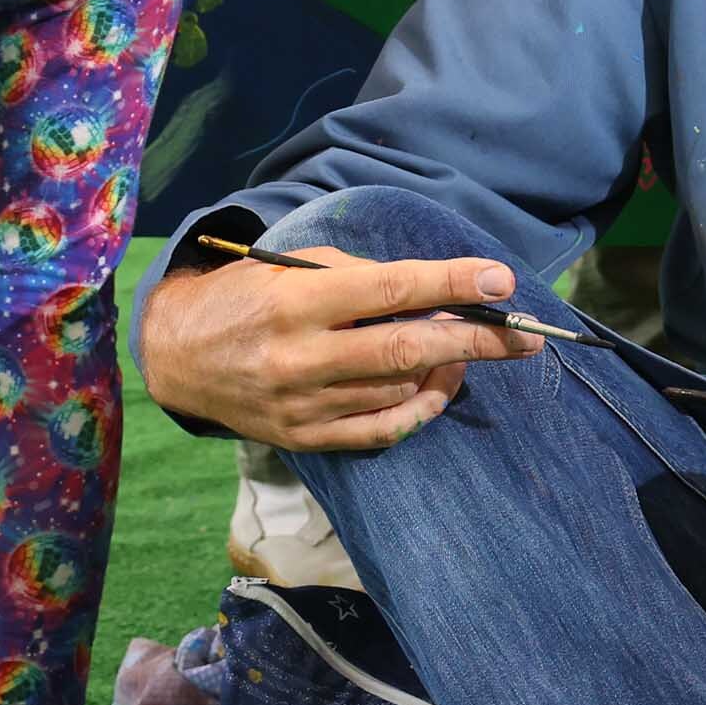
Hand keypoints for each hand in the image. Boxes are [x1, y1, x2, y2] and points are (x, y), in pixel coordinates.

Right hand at [141, 243, 537, 451]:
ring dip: (447, 368)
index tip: (501, 279)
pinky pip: (381, 431)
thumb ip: (359, 277)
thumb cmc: (245, 297)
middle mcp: (302, 357)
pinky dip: (420, 410)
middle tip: (527, 335)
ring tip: (468, 348)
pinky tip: (437, 386)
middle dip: (477, 339)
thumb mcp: (291, 266)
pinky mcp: (305, 438)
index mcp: (299, 302)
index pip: (392, 289)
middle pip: (408, 349)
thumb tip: (431, 292)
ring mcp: (304, 404)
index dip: (452, 282)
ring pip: (401, 390)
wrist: (178, 356)